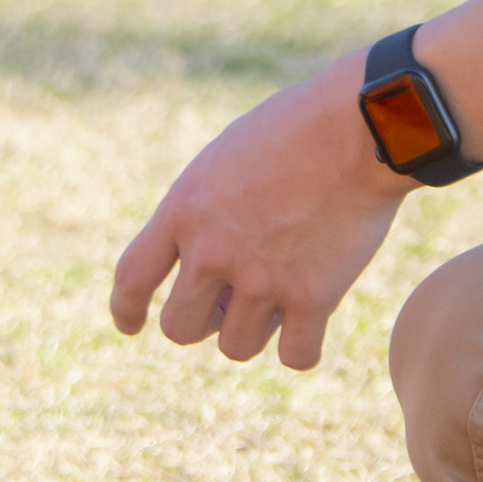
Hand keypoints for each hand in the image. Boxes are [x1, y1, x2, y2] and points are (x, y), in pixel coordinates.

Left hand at [109, 54, 409, 371]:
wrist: (358, 125)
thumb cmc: (299, 126)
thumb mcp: (228, 156)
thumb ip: (206, 207)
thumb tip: (207, 255)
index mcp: (184, 210)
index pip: (132, 278)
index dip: (125, 309)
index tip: (130, 325)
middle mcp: (212, 252)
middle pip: (180, 329)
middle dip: (203, 321)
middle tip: (232, 302)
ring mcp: (261, 279)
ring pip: (237, 347)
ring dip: (255, 330)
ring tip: (281, 300)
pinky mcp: (312, 297)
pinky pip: (295, 356)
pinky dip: (303, 347)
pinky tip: (313, 325)